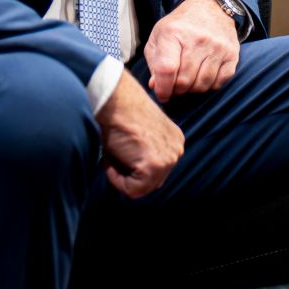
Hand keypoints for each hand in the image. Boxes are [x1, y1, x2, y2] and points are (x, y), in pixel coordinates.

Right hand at [96, 70, 183, 198]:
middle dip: (130, 174)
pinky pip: (132, 189)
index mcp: (174, 141)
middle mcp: (177, 150)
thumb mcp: (141, 135)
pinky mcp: (154, 165)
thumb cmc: (120, 113)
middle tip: (116, 155)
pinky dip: (116, 179)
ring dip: (122, 176)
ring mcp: (168, 158)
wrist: (114, 99)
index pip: (157, 172)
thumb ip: (146, 152)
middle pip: (152, 182)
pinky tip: (111, 159)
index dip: (134, 168)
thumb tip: (135, 172)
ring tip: (114, 154)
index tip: (121, 152)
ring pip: (142, 188)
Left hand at [145, 0, 240, 101]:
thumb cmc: (180, 26)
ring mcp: (217, 46)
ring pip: (203, 84)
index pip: (167, 69)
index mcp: (173, 33)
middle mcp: (197, 39)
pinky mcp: (232, 53)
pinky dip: (210, 85)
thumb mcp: (159, 37)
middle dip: (177, 90)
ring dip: (193, 89)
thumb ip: (154, 63)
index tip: (162, 94)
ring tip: (189, 81)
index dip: (162, 88)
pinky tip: (203, 76)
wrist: (210, 8)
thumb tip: (156, 86)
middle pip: (185, 80)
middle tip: (175, 86)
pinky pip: (220, 82)